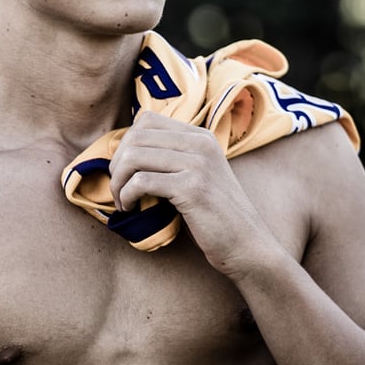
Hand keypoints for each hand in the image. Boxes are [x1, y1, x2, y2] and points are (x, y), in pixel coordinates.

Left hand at [108, 111, 278, 275]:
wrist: (246, 244)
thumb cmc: (215, 216)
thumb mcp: (197, 175)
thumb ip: (171, 158)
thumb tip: (124, 152)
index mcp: (201, 136)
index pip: (147, 120)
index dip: (126, 143)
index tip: (125, 171)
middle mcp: (200, 143)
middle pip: (136, 136)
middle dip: (117, 164)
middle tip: (118, 189)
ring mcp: (198, 163)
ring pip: (134, 156)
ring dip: (118, 181)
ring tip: (122, 201)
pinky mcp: (192, 188)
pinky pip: (141, 181)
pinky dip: (127, 195)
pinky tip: (130, 209)